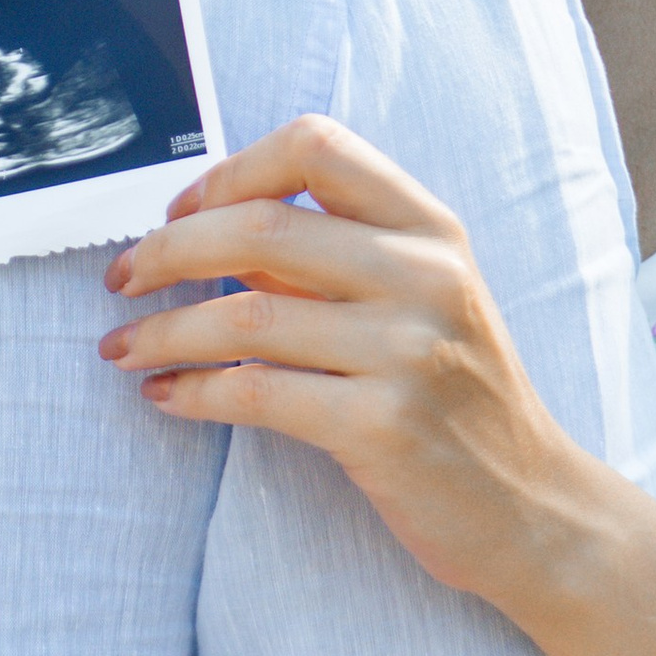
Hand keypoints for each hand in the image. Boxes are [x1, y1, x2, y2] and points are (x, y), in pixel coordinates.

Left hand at [98, 116, 595, 610]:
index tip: (178, 212)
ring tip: (121, 347)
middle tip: (122, 278)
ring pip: (243, 314)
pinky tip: (165, 395)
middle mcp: (426, 276)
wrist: (534, 509)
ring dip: (161, 330)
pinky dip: (191, 390)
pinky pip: (255, 392)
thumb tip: (208, 229)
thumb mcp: (419, 301)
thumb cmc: (458, 398)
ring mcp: (409, 352)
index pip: (316, 146)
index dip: (230, 171)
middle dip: (166, 250)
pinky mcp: (384, 428)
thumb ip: (329, 257)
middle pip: (260, 225)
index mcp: (431, 229)